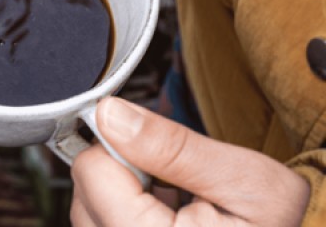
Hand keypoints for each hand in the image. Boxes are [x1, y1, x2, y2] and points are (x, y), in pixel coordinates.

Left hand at [70, 98, 309, 225]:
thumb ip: (171, 146)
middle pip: (84, 196)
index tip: (151, 144)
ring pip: (90, 216)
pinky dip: (126, 216)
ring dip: (121, 196)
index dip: (118, 146)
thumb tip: (109, 114)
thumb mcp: (245, 180)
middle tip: (170, 176)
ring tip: (175, 200)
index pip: (91, 173)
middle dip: (118, 172)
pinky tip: (169, 218)